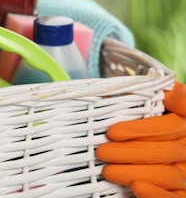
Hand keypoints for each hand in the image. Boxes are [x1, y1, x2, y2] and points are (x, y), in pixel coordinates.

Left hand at [96, 82, 185, 197]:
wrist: (148, 137)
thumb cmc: (150, 116)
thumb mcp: (154, 99)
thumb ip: (155, 93)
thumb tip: (159, 93)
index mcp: (184, 121)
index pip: (171, 125)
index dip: (142, 129)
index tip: (112, 132)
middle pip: (166, 151)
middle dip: (129, 153)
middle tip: (102, 152)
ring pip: (168, 174)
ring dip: (135, 173)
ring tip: (108, 170)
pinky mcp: (182, 191)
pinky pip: (176, 197)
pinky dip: (156, 194)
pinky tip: (136, 187)